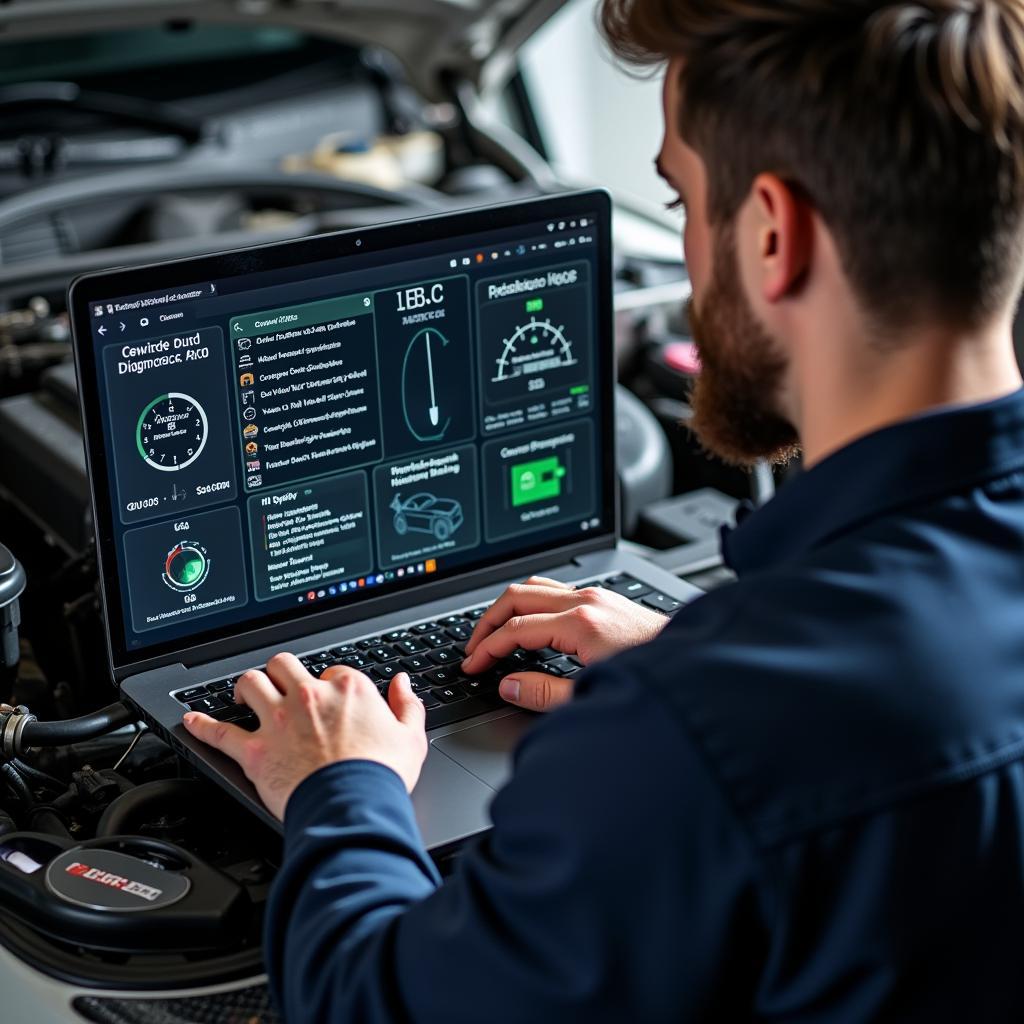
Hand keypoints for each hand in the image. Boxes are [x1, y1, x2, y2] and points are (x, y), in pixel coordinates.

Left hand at [182, 653, 427, 820]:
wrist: (353, 808)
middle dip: (281, 672)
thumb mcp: (411, 738)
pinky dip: (202, 725)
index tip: (331, 701)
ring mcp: (278, 721)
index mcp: (348, 689)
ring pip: (251, 683)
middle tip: (281, 685)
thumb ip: (408, 705)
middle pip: (284, 664)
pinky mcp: (254, 750)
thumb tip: (402, 684)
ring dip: (246, 686)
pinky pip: (219, 732)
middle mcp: (309, 696)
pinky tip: (191, 720)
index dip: (331, 685)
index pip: (333, 672)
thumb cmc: (380, 776)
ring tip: (245, 694)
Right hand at [461, 576, 666, 712]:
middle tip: (473, 647)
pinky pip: (554, 590)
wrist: (692, 666)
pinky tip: (530, 623)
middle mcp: (586, 601)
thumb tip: (508, 686)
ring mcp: (596, 595)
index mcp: (581, 624)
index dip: (486, 649)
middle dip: (487, 622)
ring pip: (535, 586)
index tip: (472, 665)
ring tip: (494, 633)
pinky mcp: (604, 598)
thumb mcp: (592, 695)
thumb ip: (545, 692)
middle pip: (517, 597)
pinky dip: (531, 602)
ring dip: (508, 607)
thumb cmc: (651, 681)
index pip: (515, 630)